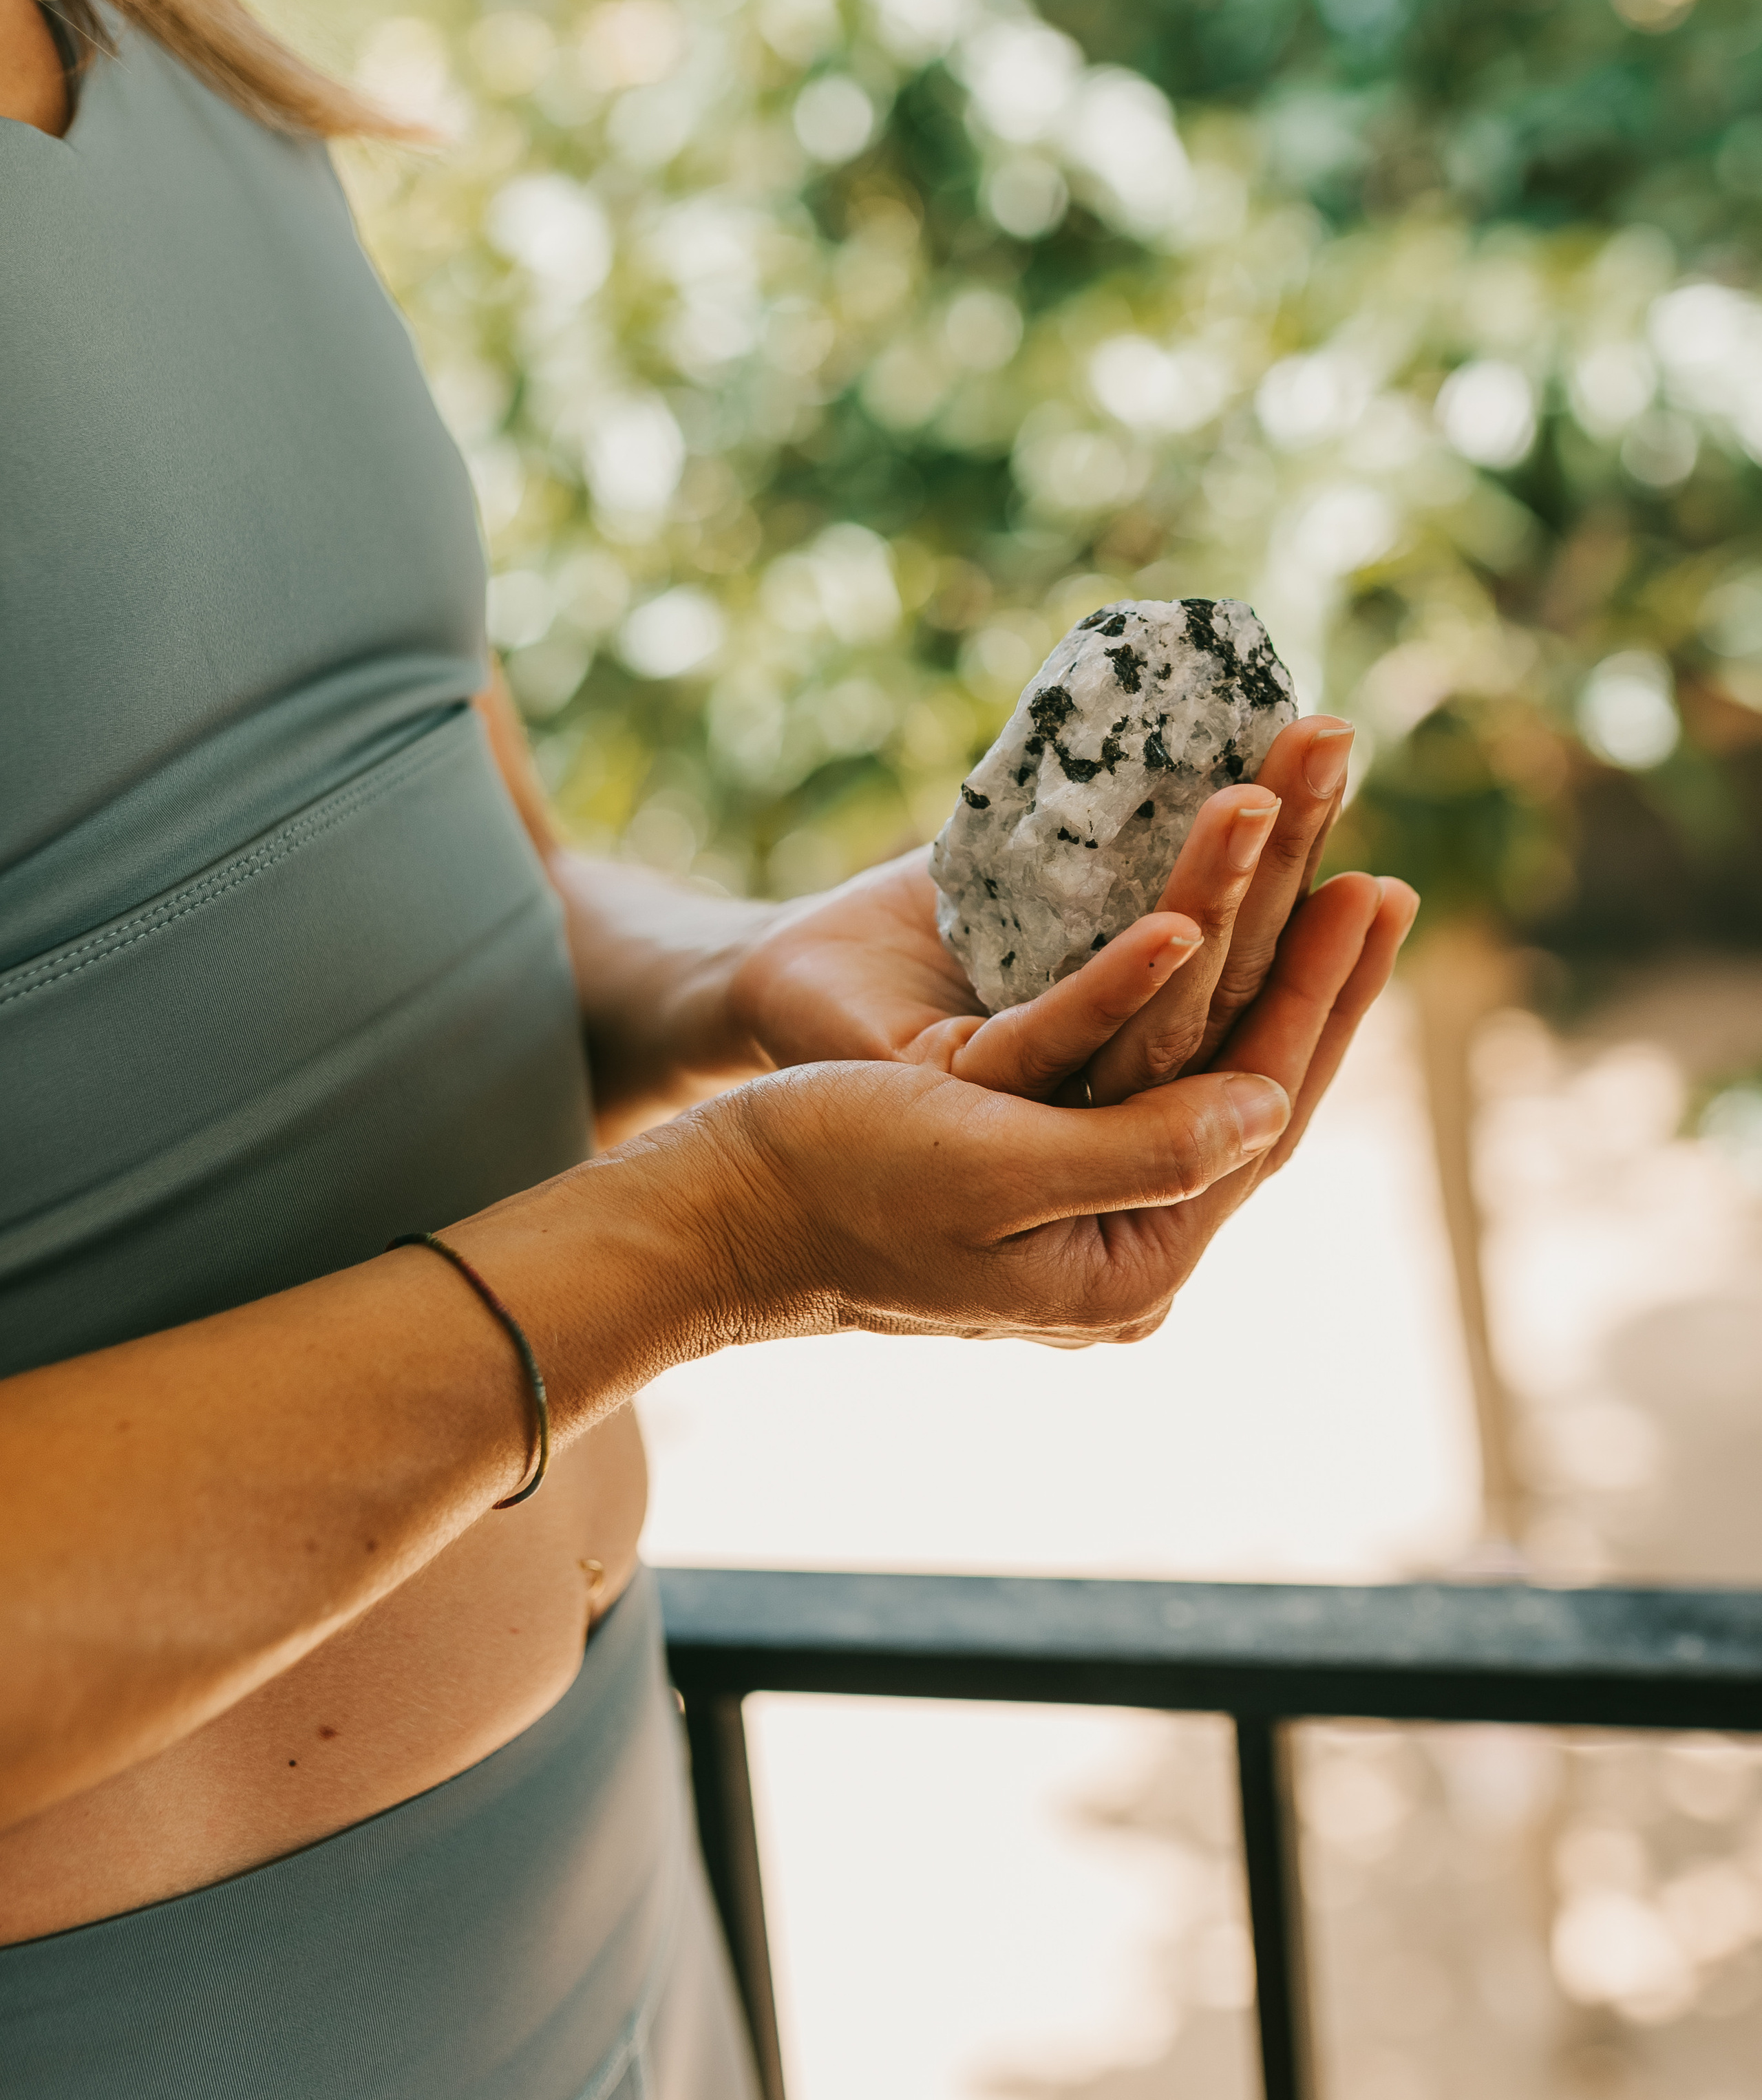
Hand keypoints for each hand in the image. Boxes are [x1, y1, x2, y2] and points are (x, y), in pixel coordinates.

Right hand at [659, 859, 1415, 1350]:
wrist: (718, 1214)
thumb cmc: (827, 1183)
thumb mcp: (985, 1167)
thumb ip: (1139, 1151)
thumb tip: (1273, 1108)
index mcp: (1126, 1268)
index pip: (1259, 1116)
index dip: (1319, 997)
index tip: (1373, 889)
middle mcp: (1124, 1243)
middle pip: (1251, 1090)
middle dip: (1316, 975)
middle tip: (1385, 875)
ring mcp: (1086, 1206)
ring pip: (1206, 1069)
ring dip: (1271, 972)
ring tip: (1340, 884)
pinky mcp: (1044, 1158)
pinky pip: (1149, 1063)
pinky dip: (1199, 990)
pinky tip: (1232, 939)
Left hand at [729, 713, 1359, 1105]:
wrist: (772, 989)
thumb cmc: (907, 939)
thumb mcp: (1036, 890)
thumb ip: (1126, 865)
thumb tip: (1228, 775)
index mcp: (1148, 1070)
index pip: (1265, 1013)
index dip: (1332, 950)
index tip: (1395, 870)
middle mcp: (1112, 1120)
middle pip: (1235, 1011)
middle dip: (1300, 884)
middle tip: (1340, 759)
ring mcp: (1041, 1131)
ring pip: (1163, 1027)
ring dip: (1227, 907)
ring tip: (1266, 801)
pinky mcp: (959, 1112)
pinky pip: (1050, 1046)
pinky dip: (1117, 986)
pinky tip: (1173, 929)